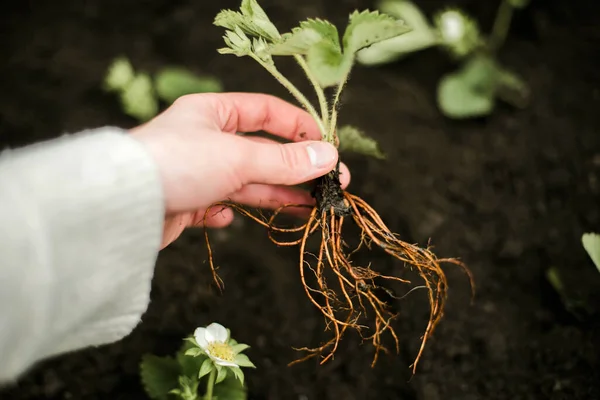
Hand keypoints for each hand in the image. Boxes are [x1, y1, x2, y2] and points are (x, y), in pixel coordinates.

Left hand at [130, 92, 350, 247]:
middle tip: (330, 185)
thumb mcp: (238, 157)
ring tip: (309, 207)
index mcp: (213, 112)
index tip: (328, 148)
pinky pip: (214, 206)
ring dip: (275, 194)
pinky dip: (227, 213)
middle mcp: (203, 139)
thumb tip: (329, 157)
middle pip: (260, 151)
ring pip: (244, 182)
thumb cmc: (177, 164)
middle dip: (295, 168)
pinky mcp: (182, 202)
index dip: (300, 127)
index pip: (267, 112)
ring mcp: (193, 172)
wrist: (118, 207)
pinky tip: (230, 219)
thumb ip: (284, 160)